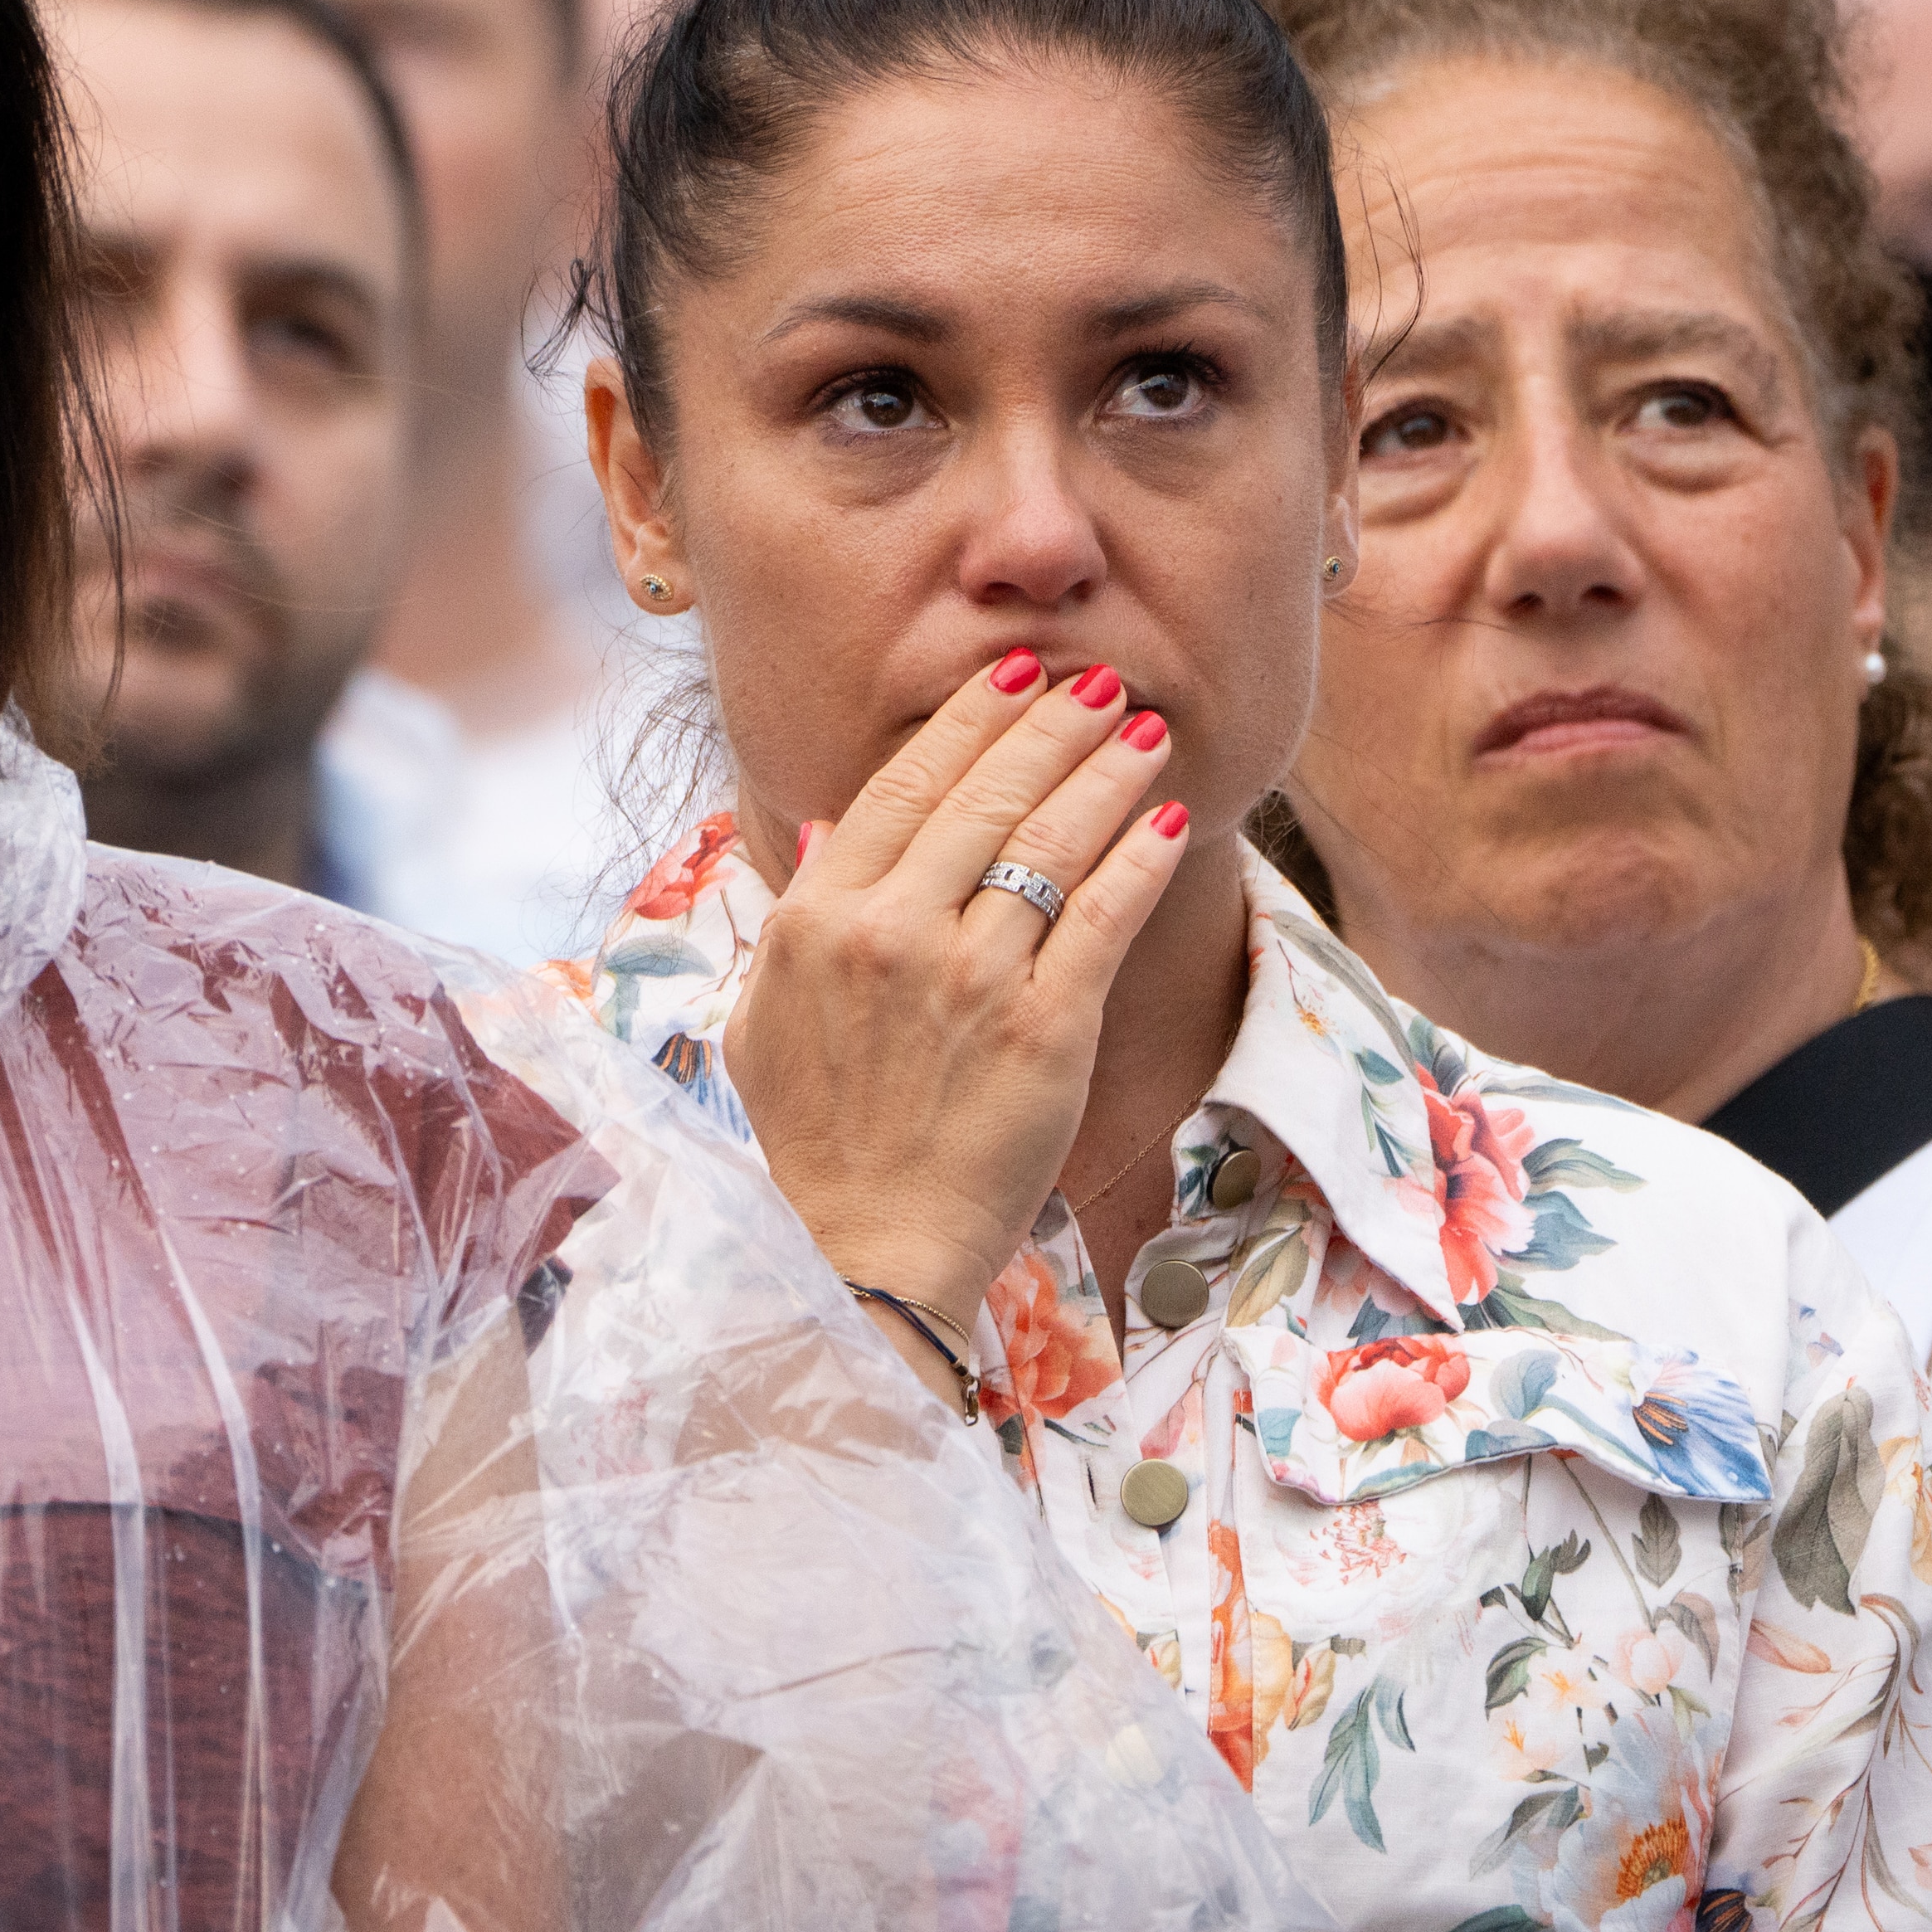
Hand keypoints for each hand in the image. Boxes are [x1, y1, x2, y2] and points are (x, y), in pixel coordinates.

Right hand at [721, 650, 1187, 1375]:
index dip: (967, 722)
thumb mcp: (765, 1016)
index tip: (1010, 680)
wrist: (861, 1251)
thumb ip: (799, 911)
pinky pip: (1104, 919)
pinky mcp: (1045, 1031)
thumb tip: (829, 825)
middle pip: (988, 795)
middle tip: (1102, 684)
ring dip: (1108, 772)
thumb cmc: (809, 1142)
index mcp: (819, 918)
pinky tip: (1166, 823)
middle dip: (1053, 726)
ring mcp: (972, 978)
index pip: (903, 785)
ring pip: (1055, 841)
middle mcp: (893, 932)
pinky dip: (1139, 862)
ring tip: (1148, 732)